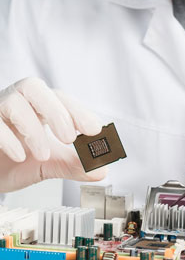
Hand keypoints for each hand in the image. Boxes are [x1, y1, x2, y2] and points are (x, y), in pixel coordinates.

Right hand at [0, 77, 106, 191]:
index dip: (78, 111)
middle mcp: (19, 103)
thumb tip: (101, 170)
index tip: (95, 129)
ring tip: (43, 154)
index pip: (61, 99)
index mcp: (40, 108)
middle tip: (69, 139)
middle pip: (36, 88)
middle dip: (57, 112)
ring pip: (15, 102)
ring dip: (34, 130)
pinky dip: (9, 139)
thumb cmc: (19, 163)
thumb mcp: (50, 164)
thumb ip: (73, 165)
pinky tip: (20, 156)